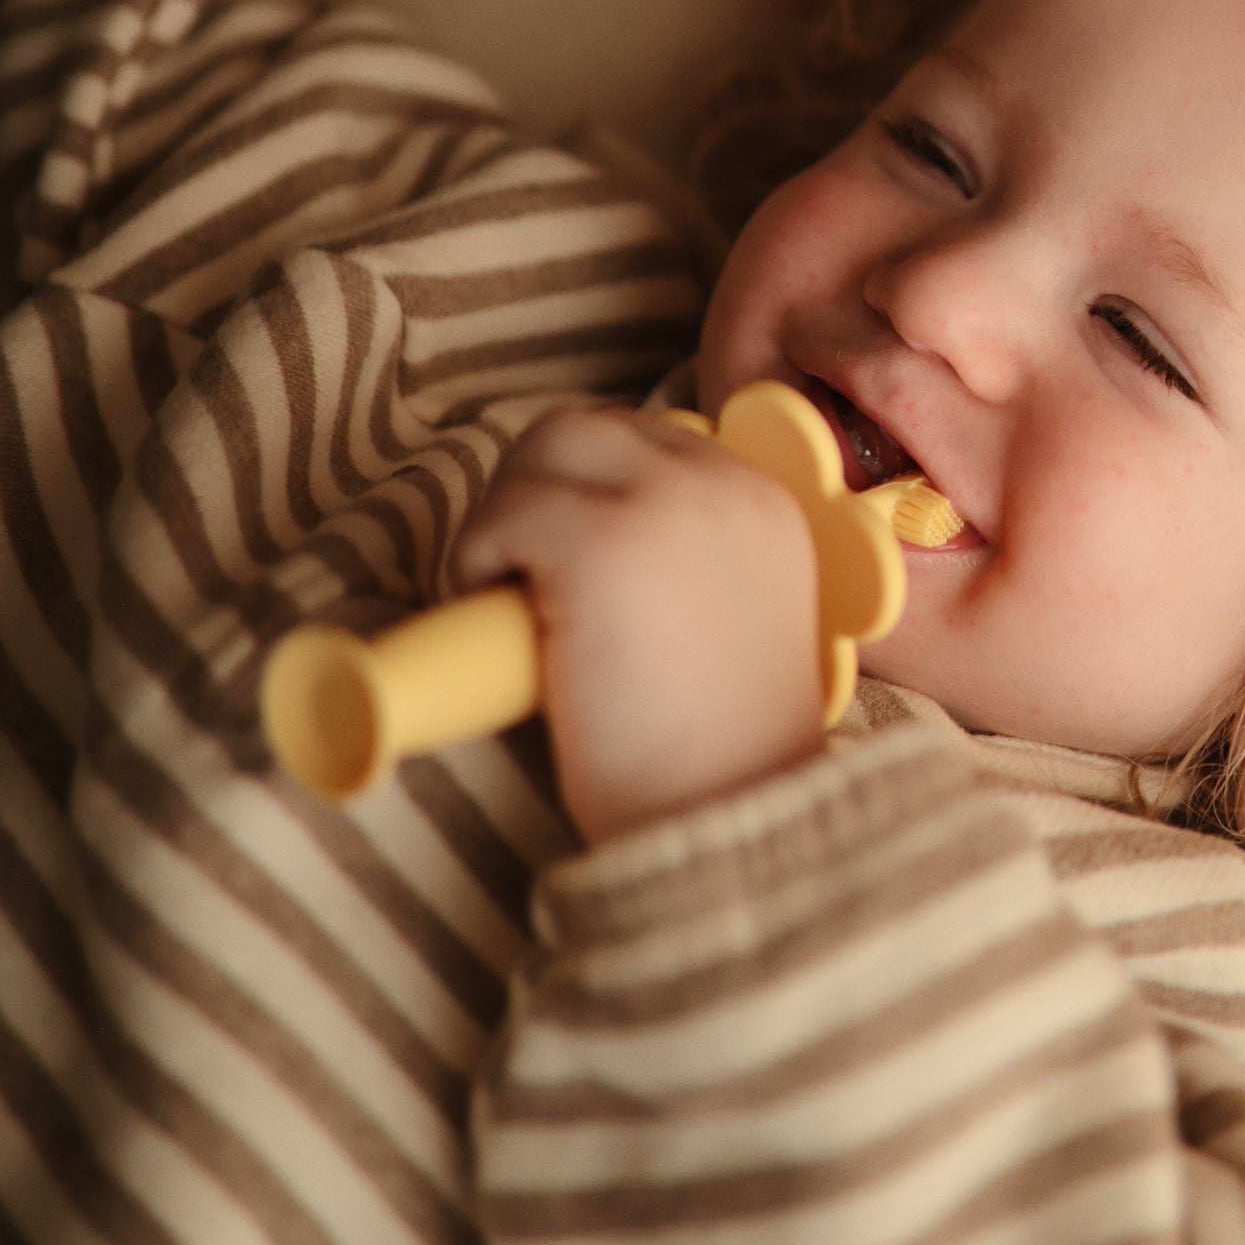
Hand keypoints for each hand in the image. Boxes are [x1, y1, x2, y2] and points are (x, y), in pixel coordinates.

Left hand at [450, 408, 828, 842]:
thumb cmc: (716, 749)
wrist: (730, 815)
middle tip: (530, 584)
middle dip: (536, 492)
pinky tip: (517, 629)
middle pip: (585, 429)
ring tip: (524, 609)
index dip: (588, 494)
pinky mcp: (599, 541)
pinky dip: (480, 563)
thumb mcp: (732, 619)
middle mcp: (725, 483)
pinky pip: (503, 515)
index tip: (568, 567)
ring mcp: (664, 502)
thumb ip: (689, 559)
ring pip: (539, 453)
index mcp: (765, 502)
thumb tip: (575, 539)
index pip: (645, 441)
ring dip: (507, 523)